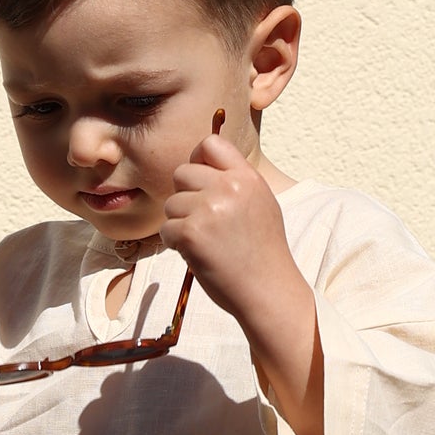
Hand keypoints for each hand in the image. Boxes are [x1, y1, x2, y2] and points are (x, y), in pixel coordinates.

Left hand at [159, 127, 293, 329]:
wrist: (268, 290)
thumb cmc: (263, 252)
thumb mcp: (260, 204)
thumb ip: (235, 182)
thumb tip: (201, 164)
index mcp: (247, 177)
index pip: (211, 144)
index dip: (198, 160)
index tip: (199, 182)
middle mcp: (228, 187)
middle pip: (182, 173)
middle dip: (185, 197)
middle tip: (202, 222)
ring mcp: (209, 209)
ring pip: (171, 204)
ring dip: (180, 223)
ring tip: (205, 243)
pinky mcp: (191, 233)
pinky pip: (166, 229)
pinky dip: (175, 244)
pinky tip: (197, 254)